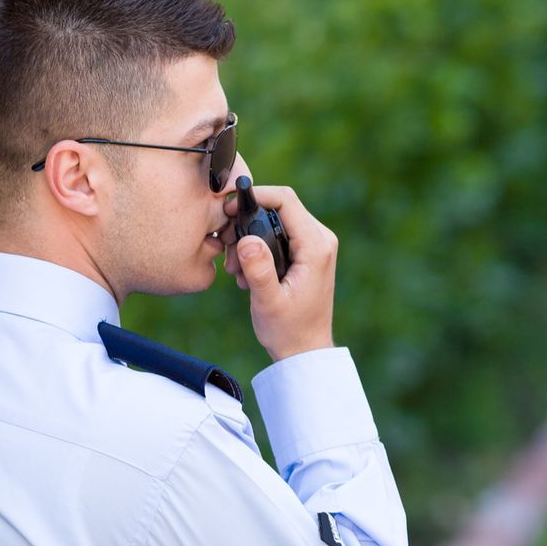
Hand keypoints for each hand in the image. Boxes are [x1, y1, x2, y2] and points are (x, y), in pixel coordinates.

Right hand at [224, 184, 336, 362]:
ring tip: (235, 268)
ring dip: (248, 238)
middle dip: (247, 222)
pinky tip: (245, 272)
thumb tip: (246, 240)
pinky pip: (277, 234)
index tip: (229, 210)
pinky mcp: (305, 253)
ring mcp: (314, 245)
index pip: (285, 200)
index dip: (255, 196)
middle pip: (278, 207)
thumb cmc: (289, 330)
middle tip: (226, 247)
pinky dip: (257, 247)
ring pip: (274, 220)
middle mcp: (320, 239)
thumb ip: (258, 270)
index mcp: (316, 246)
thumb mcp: (269, 302)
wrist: (304, 349)